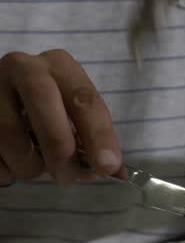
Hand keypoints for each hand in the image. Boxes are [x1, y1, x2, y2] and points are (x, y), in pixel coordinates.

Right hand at [0, 50, 121, 185]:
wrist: (3, 98)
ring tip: (35, 168)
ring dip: (28, 165)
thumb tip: (115, 172)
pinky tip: (12, 163)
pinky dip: (5, 169)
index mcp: (59, 66)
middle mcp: (23, 66)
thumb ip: (92, 140)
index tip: (107, 166)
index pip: (84, 99)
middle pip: (43, 103)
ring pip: (9, 133)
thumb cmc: (48, 110)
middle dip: (59, 148)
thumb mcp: (73, 115)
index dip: (98, 135)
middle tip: (66, 176)